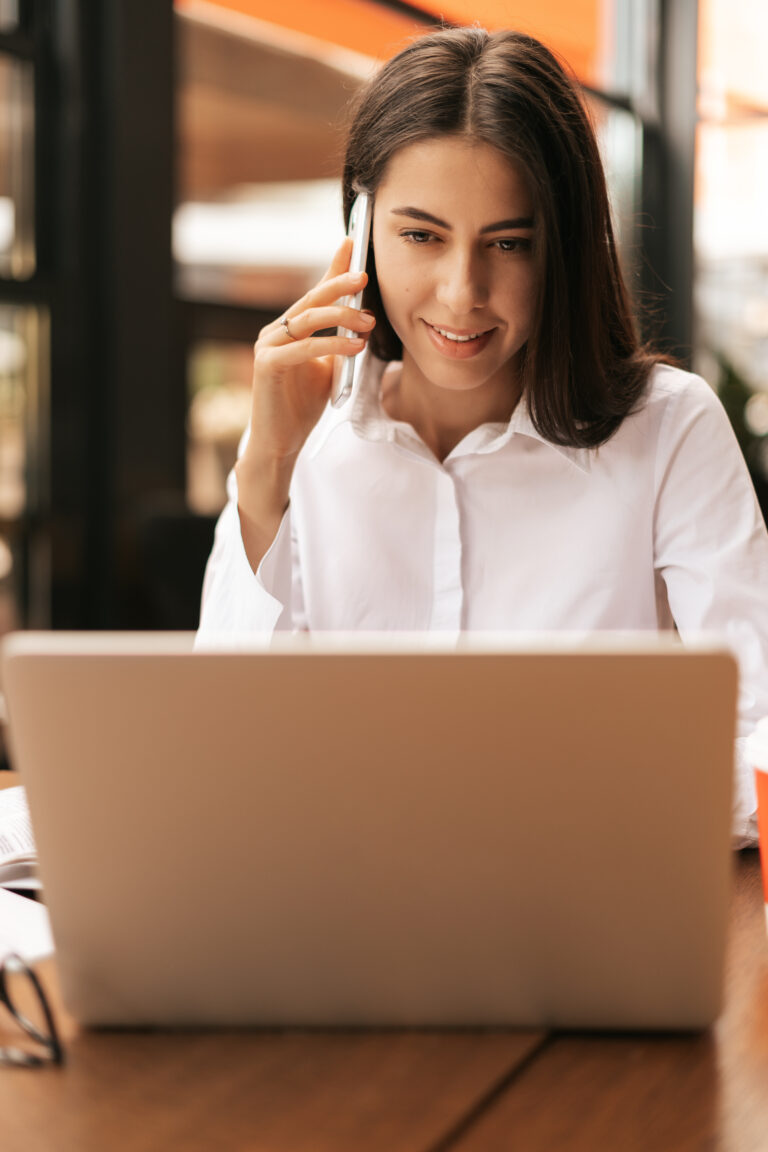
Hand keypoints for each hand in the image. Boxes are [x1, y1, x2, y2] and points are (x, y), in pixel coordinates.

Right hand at [235, 238, 374, 565]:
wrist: (280, 443)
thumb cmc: (301, 408)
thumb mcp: (328, 370)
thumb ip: (338, 345)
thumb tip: (362, 322)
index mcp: (289, 329)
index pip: (315, 292)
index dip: (333, 267)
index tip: (352, 242)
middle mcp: (275, 331)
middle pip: (311, 299)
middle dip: (339, 284)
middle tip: (364, 277)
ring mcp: (268, 346)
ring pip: (308, 318)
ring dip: (342, 317)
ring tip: (367, 323)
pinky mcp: (267, 364)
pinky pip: (304, 347)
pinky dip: (331, 344)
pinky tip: (354, 346)